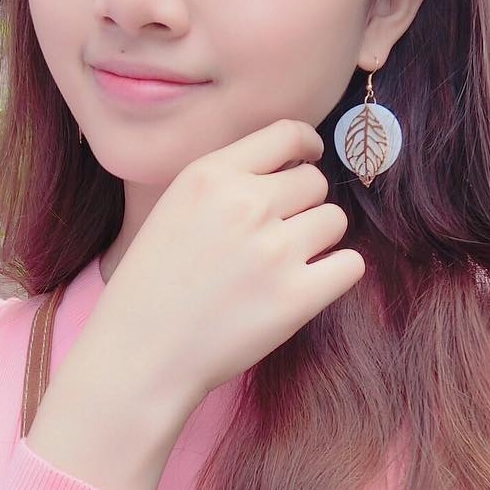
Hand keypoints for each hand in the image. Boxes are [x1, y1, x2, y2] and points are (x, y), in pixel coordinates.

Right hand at [78, 119, 363, 412]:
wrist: (140, 355)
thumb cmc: (153, 287)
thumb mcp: (173, 209)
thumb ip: (225, 182)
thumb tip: (291, 165)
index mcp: (210, 176)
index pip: (287, 134)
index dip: (307, 147)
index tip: (309, 159)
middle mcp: (245, 204)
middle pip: (315, 182)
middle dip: (303, 206)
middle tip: (275, 238)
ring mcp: (273, 251)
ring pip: (334, 221)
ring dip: (318, 241)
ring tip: (282, 267)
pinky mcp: (296, 297)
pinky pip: (349, 265)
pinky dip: (335, 274)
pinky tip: (306, 287)